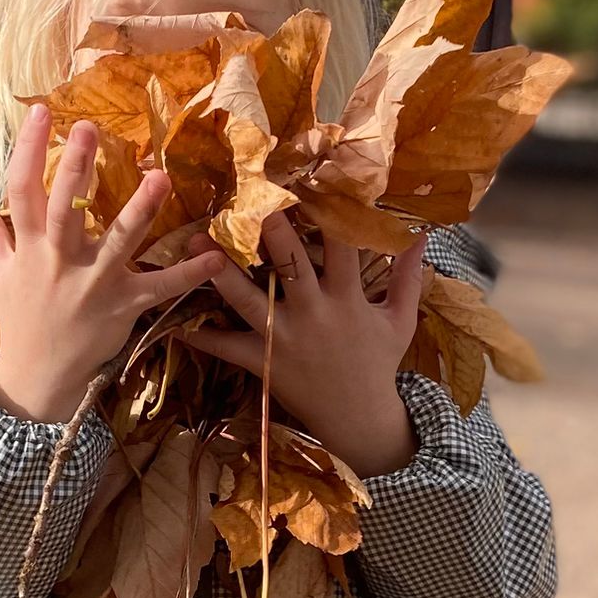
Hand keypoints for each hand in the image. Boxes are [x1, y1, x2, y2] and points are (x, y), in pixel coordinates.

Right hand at [0, 104, 225, 424]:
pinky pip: (158, 288)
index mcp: (29, 248)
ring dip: (140, 209)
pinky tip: (215, 258)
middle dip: (77, 168)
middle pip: (66, 208)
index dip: (29, 150)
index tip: (41, 113)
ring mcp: (93, 284)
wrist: (39, 375)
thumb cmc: (21, 319)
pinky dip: (188, 275)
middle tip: (90, 127)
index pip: (22, 190)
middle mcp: (60, 261)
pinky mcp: (123, 306)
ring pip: (118, 241)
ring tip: (160, 177)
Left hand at [183, 213, 428, 478]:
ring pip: (249, 300)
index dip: (326, 210)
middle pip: (288, 263)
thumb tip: (421, 235)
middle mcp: (314, 312)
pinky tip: (176, 321)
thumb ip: (409, 278)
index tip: (308, 177)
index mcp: (348, 298)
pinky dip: (203, 337)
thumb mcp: (400, 321)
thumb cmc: (378, 365)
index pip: (339, 245)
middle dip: (267, 228)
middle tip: (243, 194)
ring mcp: (285, 338)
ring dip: (221, 272)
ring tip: (195, 243)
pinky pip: (228, 348)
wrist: (359, 420)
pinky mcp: (265, 363)